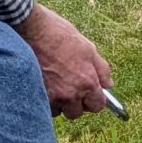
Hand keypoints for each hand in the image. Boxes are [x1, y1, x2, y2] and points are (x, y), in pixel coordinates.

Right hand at [13, 3, 114, 118]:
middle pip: (76, 113)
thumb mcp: (88, 48)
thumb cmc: (61, 35)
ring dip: (58, 103)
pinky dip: (44, 100)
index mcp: (87, 81)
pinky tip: (44, 85)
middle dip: (76, 104)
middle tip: (71, 89)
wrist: (33, 29)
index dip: (94, 101)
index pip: (97, 106)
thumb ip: (101, 69)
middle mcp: (70, 93)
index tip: (90, 96)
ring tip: (55, 85)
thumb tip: (109, 85)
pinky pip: (43, 106)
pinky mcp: (35, 94)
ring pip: (58, 111)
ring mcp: (51, 95)